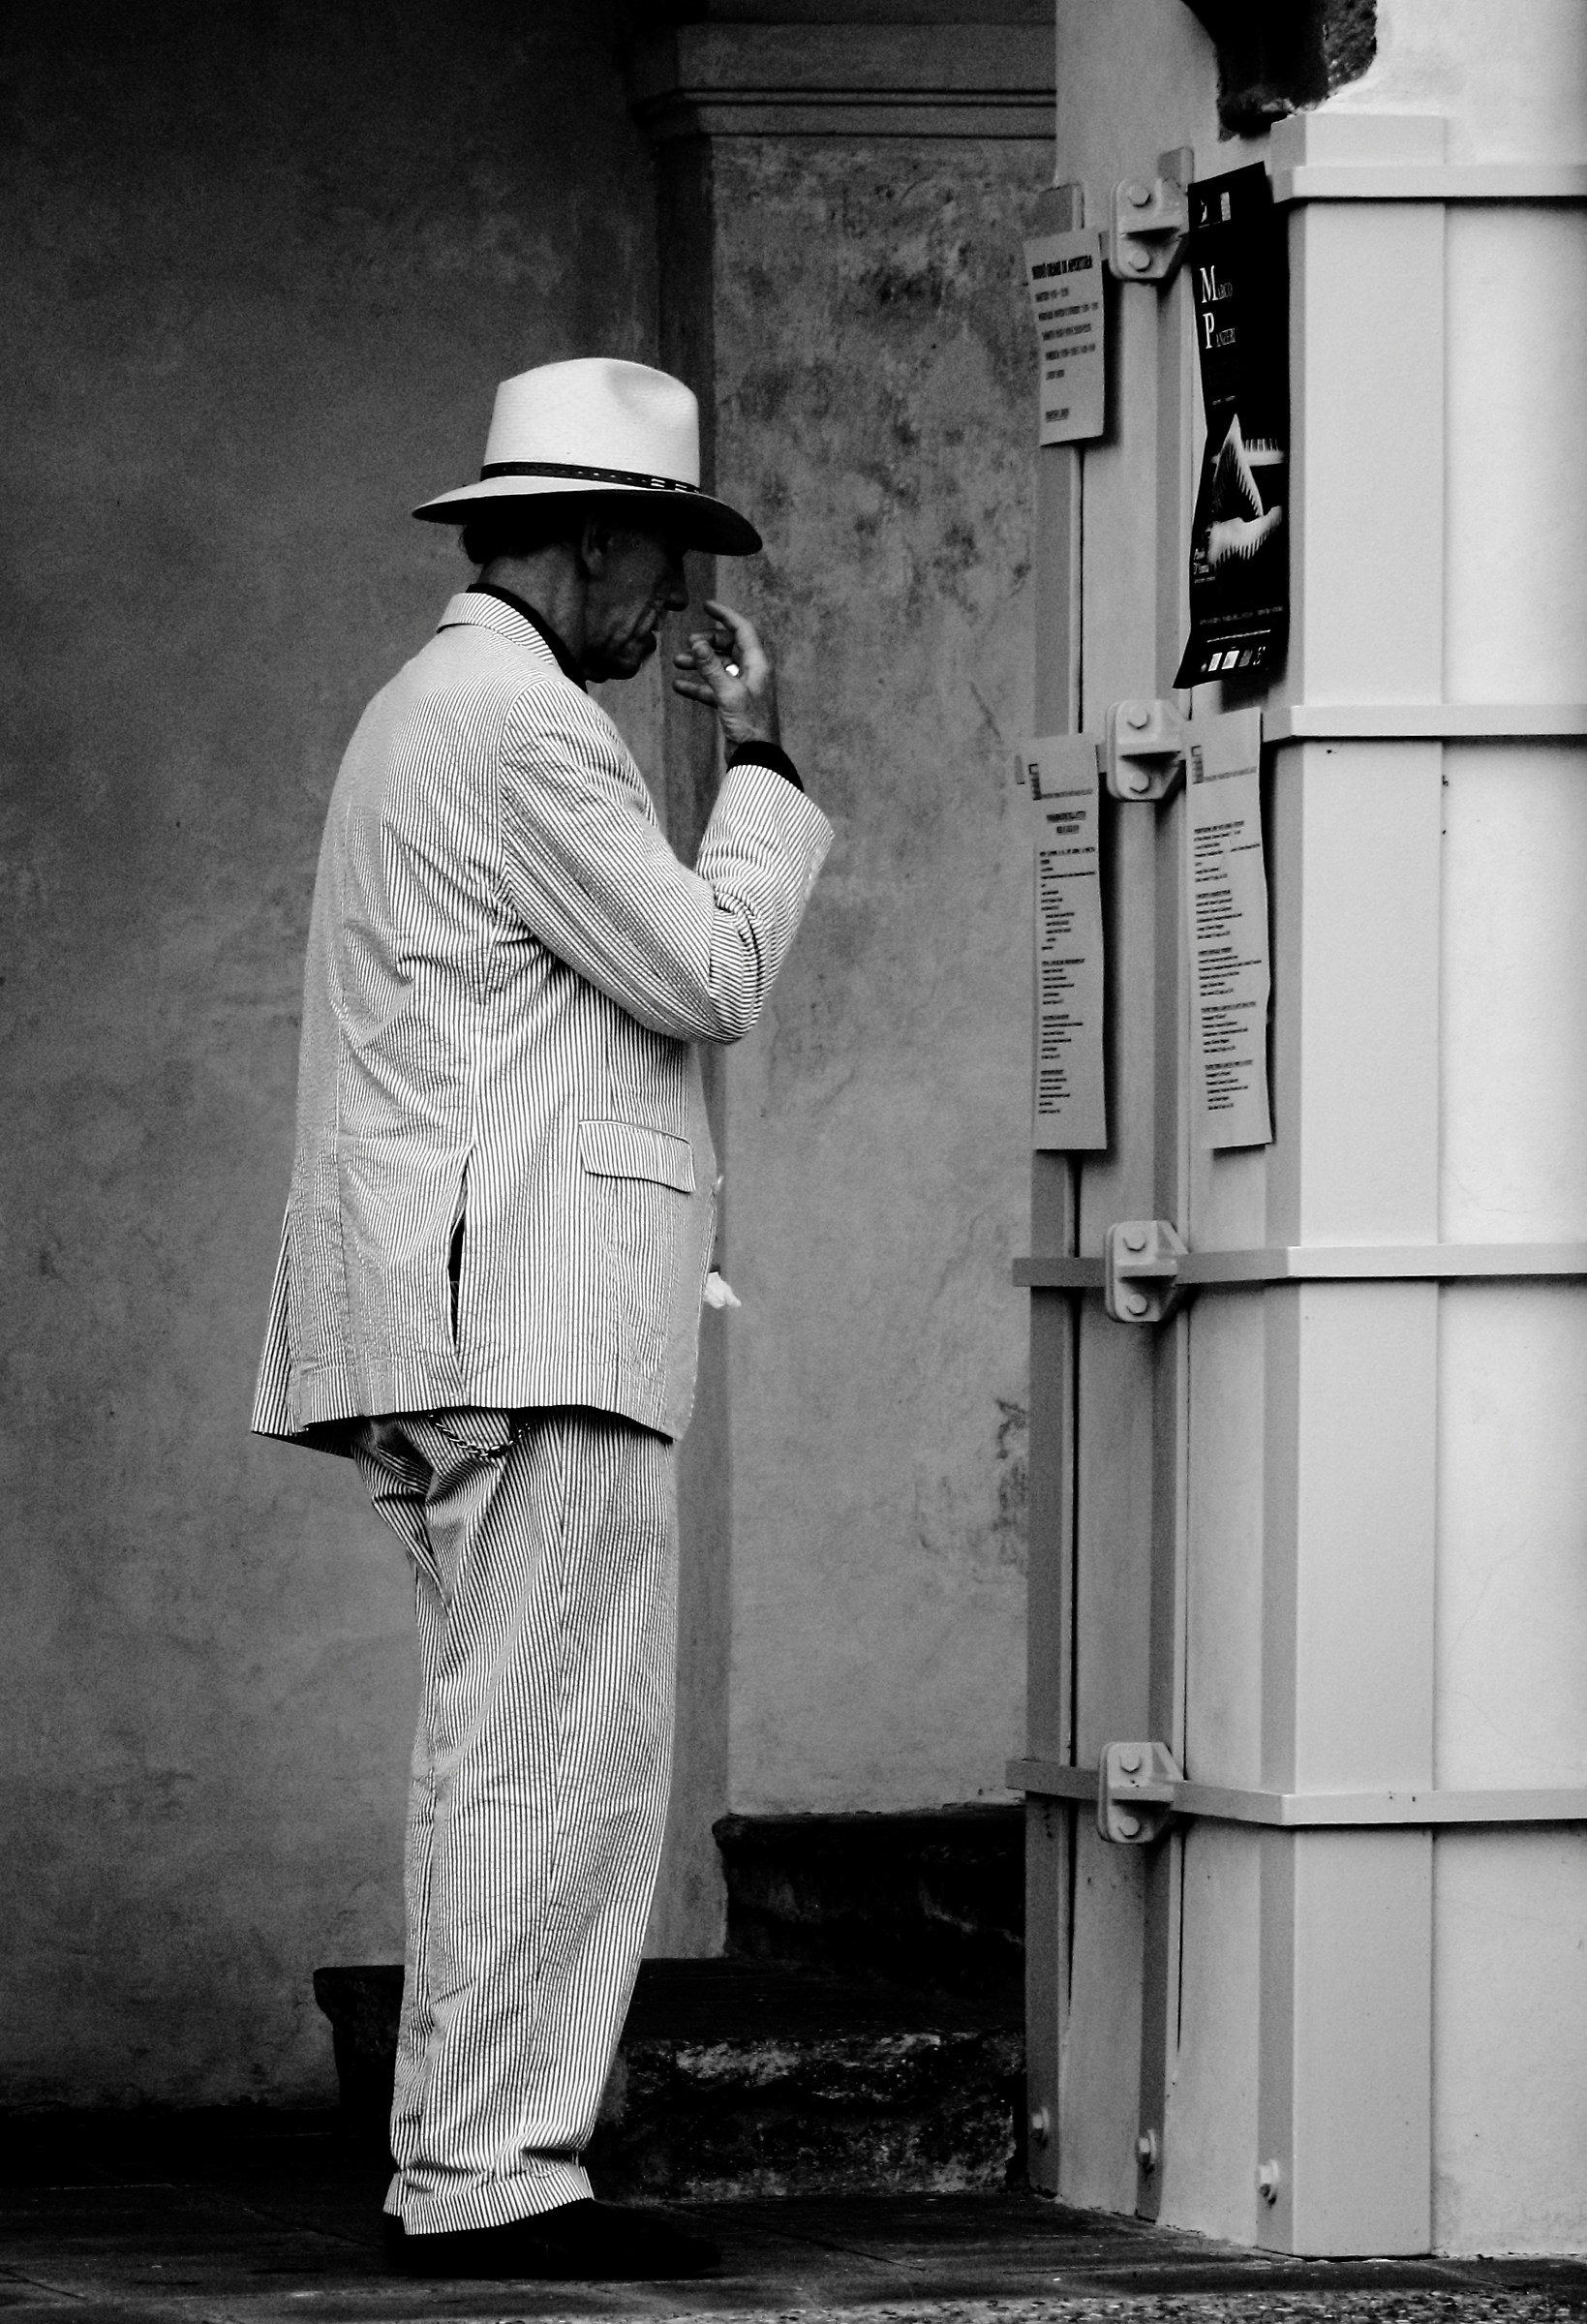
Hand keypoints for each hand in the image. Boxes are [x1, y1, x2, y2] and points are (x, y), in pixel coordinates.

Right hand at [671, 599, 779, 751]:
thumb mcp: (728, 693)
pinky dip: (697, 686)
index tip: (707, 606)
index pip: (742, 630)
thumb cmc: (749, 725)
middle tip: (688, 643)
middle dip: (707, 641)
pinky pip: (713, 689)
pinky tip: (679, 686)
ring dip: (698, 663)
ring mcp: (742, 689)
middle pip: (729, 646)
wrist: (756, 758)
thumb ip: (711, 667)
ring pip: (718, 667)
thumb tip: (696, 643)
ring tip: (677, 662)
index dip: (725, 615)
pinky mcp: (732, 705)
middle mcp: (752, 673)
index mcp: (757, 665)